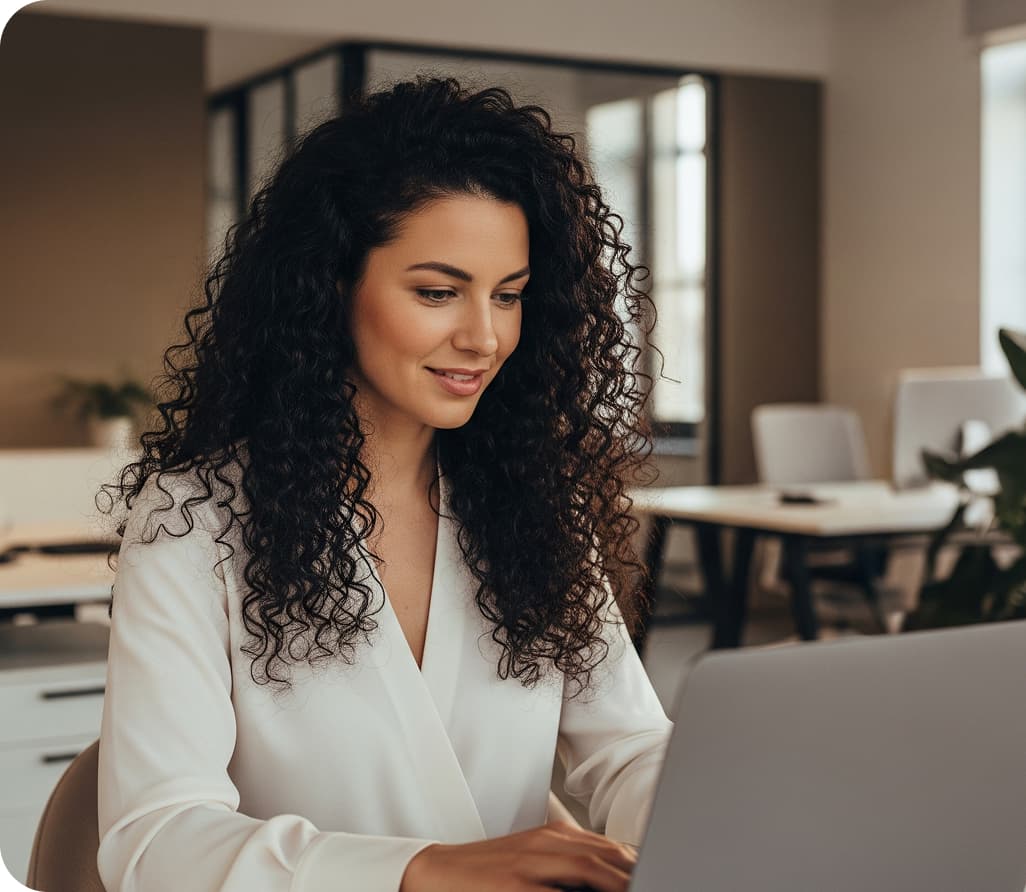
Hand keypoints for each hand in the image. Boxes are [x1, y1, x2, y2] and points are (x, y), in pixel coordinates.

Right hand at [399, 820, 635, 891]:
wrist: (436, 870)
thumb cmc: (487, 870)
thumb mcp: (531, 858)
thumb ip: (566, 863)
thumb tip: (603, 875)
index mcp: (553, 836)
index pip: (606, 846)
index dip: (635, 861)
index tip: (656, 869)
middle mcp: (546, 844)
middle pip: (603, 855)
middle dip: (633, 870)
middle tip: (659, 879)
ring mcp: (530, 864)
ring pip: (586, 868)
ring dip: (616, 880)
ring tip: (640, 888)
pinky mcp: (514, 885)